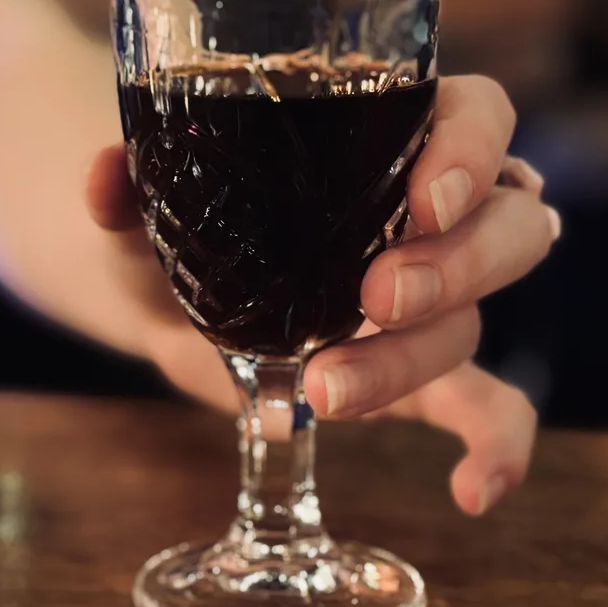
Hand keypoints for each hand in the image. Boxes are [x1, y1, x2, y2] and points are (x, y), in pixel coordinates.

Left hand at [87, 75, 559, 515]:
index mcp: (384, 144)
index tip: (421, 199)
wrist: (167, 302)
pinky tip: (475, 490)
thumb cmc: (177, 232)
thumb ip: (129, 190)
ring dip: (411, 358)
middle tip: (371, 296)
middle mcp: (425, 221)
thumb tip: (101, 175)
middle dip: (454, 264)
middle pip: (506, 224)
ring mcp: (427, 301)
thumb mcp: (149, 208)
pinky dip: (496, 444)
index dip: (471, 150)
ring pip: (471, 321)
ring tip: (322, 389)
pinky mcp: (413, 376)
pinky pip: (486, 405)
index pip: (478, 116)